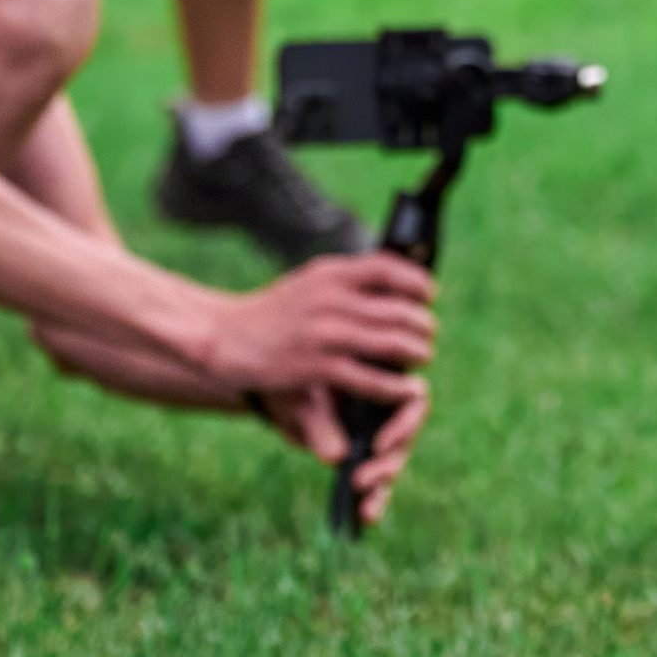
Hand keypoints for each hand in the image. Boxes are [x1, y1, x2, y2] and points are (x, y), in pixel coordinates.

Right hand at [209, 248, 435, 398]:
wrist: (227, 337)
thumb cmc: (276, 311)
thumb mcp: (311, 281)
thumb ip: (350, 280)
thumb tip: (396, 278)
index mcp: (331, 273)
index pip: (389, 268)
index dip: (417, 283)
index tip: (429, 295)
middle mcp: (330, 300)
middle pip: (399, 310)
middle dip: (423, 324)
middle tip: (429, 334)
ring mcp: (325, 334)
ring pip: (392, 343)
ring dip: (417, 352)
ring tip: (423, 356)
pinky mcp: (317, 368)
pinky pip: (370, 378)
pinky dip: (395, 385)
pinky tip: (407, 389)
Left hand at [257, 374, 430, 527]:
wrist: (279, 388)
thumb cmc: (294, 380)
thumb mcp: (300, 397)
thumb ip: (320, 423)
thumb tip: (336, 459)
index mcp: (384, 375)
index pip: (412, 397)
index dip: (402, 424)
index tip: (378, 445)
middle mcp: (390, 403)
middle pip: (407, 435)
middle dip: (388, 463)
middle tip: (361, 481)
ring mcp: (380, 431)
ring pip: (394, 460)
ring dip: (382, 485)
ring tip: (366, 512)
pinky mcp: (367, 456)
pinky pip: (378, 478)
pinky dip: (373, 499)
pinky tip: (365, 519)